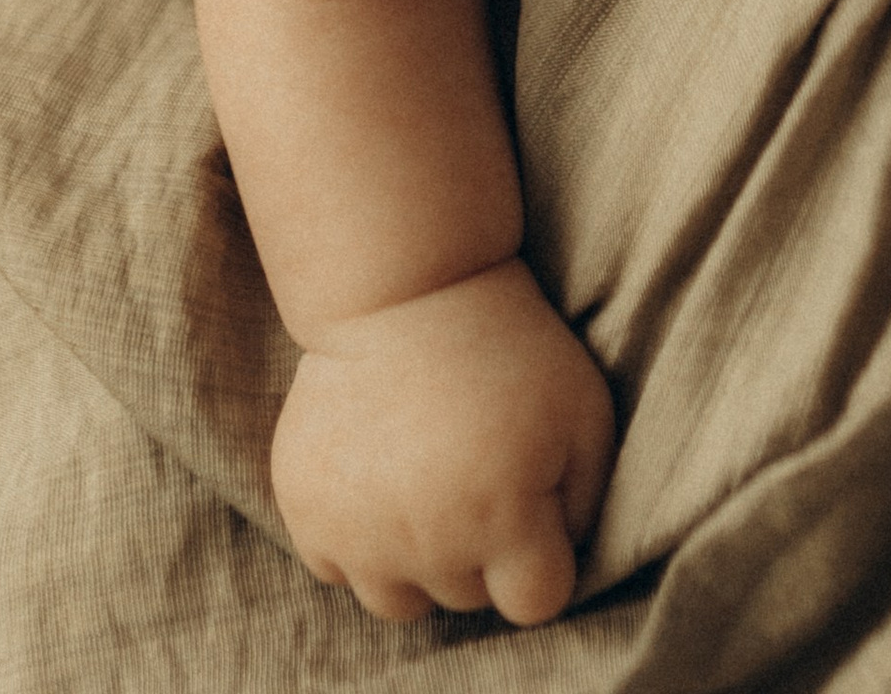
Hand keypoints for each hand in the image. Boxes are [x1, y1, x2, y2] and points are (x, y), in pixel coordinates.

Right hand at [270, 257, 615, 626]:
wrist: (402, 287)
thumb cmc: (507, 345)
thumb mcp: (583, 410)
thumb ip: (585, 500)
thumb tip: (561, 556)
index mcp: (506, 521)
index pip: (535, 602)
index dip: (541, 558)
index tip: (529, 509)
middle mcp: (430, 543)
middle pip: (466, 597)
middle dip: (479, 551)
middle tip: (472, 473)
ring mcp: (359, 533)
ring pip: (397, 600)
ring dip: (414, 560)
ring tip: (423, 486)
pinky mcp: (306, 513)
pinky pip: (335, 567)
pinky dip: (355, 538)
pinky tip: (375, 478)